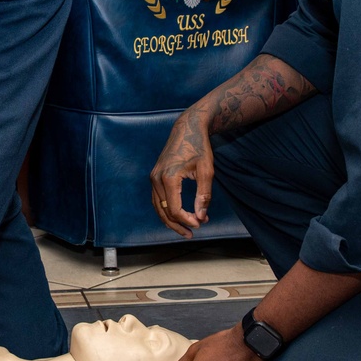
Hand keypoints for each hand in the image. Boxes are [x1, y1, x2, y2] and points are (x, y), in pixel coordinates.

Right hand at [150, 107, 213, 236]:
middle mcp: (156, 179)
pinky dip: (166, 209)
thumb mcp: (206, 171)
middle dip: (178, 224)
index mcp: (169, 178)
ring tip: (185, 229)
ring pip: (158, 207)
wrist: (187, 127)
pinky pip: (157, 199)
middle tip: (192, 233)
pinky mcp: (154, 175)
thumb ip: (204, 195)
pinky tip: (178, 215)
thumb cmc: (199, 147)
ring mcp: (153, 177)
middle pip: (164, 211)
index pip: (175, 209)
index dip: (187, 220)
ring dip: (170, 220)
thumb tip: (201, 217)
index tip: (201, 223)